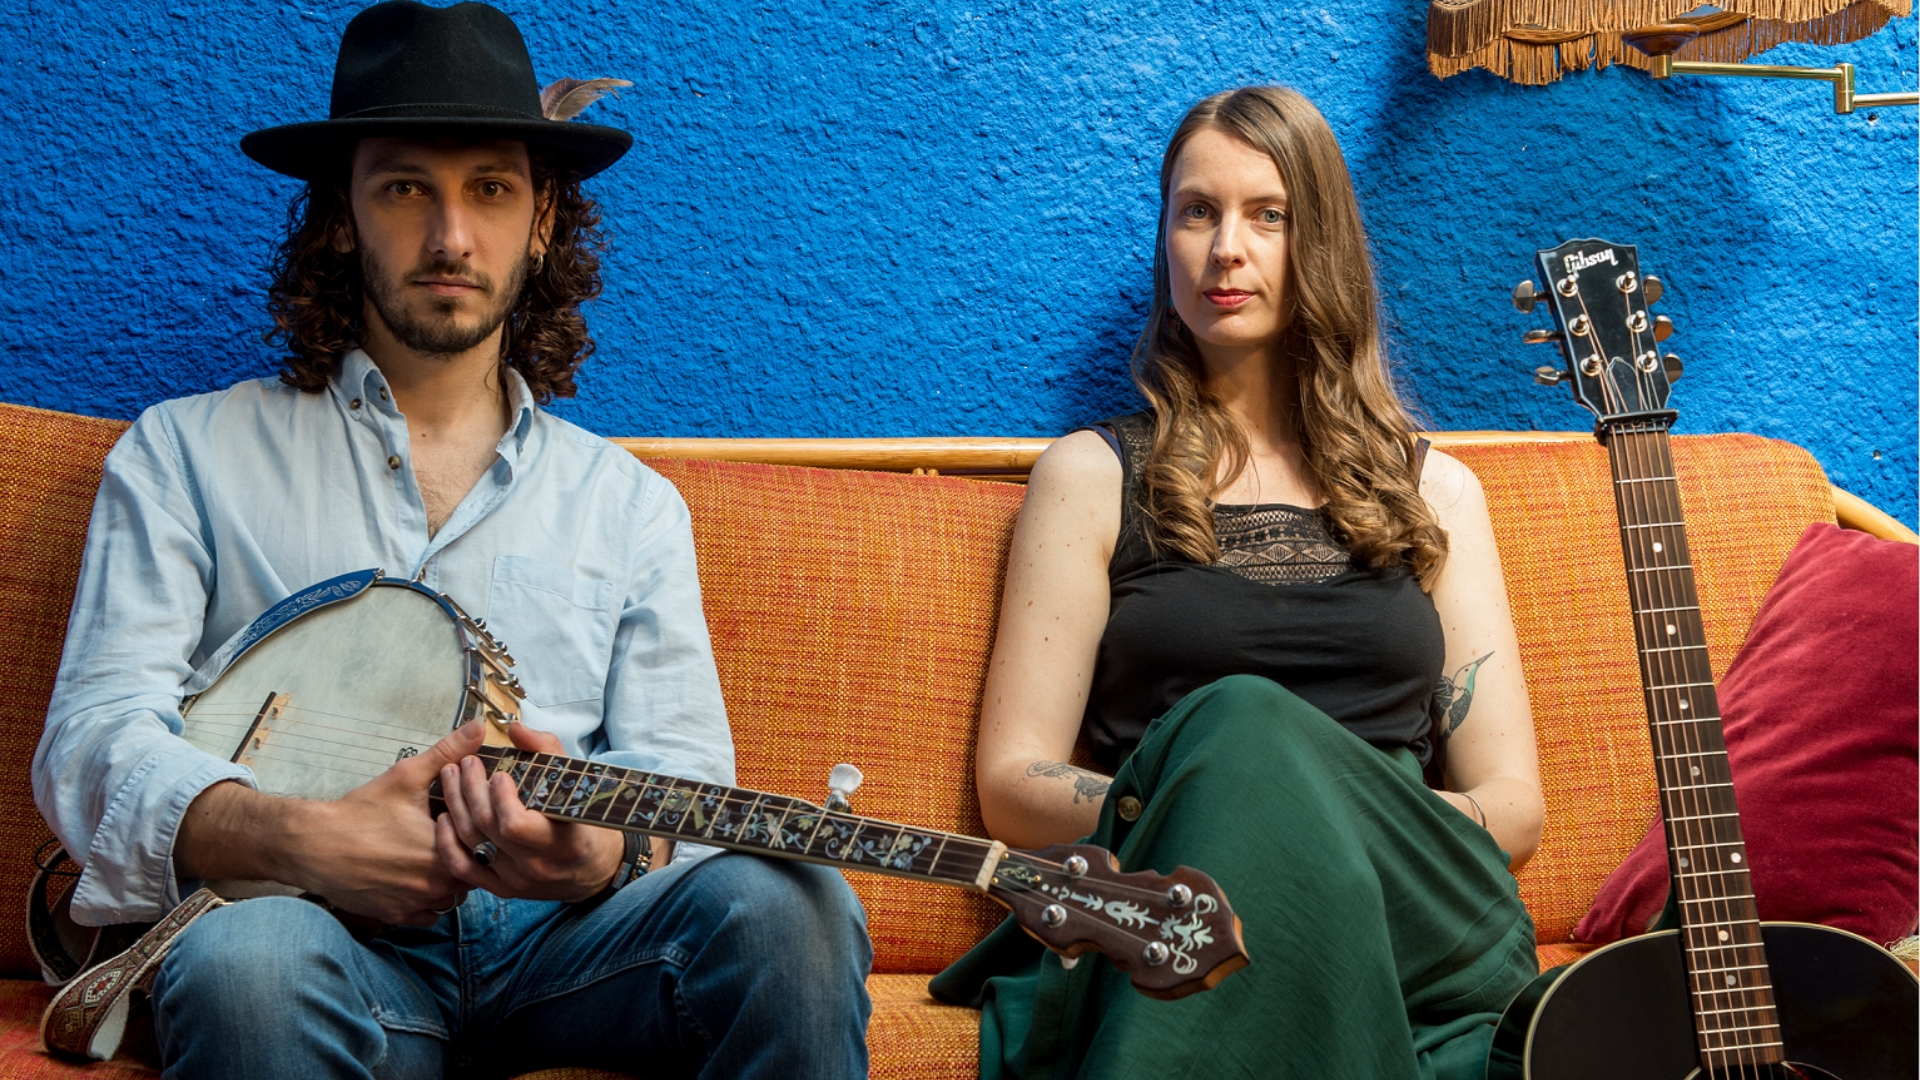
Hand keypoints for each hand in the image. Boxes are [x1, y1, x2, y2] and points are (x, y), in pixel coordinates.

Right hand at [178, 721, 484, 926]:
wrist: (313, 845)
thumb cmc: (360, 811)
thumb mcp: (406, 776)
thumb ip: (448, 753)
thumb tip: (480, 727)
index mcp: (446, 848)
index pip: (484, 848)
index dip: (478, 835)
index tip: (465, 822)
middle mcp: (436, 883)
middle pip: (470, 873)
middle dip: (464, 857)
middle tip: (449, 839)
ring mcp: (416, 903)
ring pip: (451, 897)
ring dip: (448, 881)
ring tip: (432, 858)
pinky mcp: (397, 917)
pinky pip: (428, 915)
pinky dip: (427, 901)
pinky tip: (415, 879)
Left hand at [434, 722, 625, 902]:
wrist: (591, 871)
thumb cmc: (586, 823)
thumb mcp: (577, 783)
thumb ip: (547, 751)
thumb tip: (515, 729)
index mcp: (563, 842)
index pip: (516, 825)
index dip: (500, 798)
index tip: (499, 775)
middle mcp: (537, 866)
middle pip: (487, 827)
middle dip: (470, 789)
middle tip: (466, 764)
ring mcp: (516, 881)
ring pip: (471, 843)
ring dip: (456, 806)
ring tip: (451, 777)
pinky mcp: (501, 889)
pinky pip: (464, 868)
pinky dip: (449, 842)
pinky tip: (445, 818)